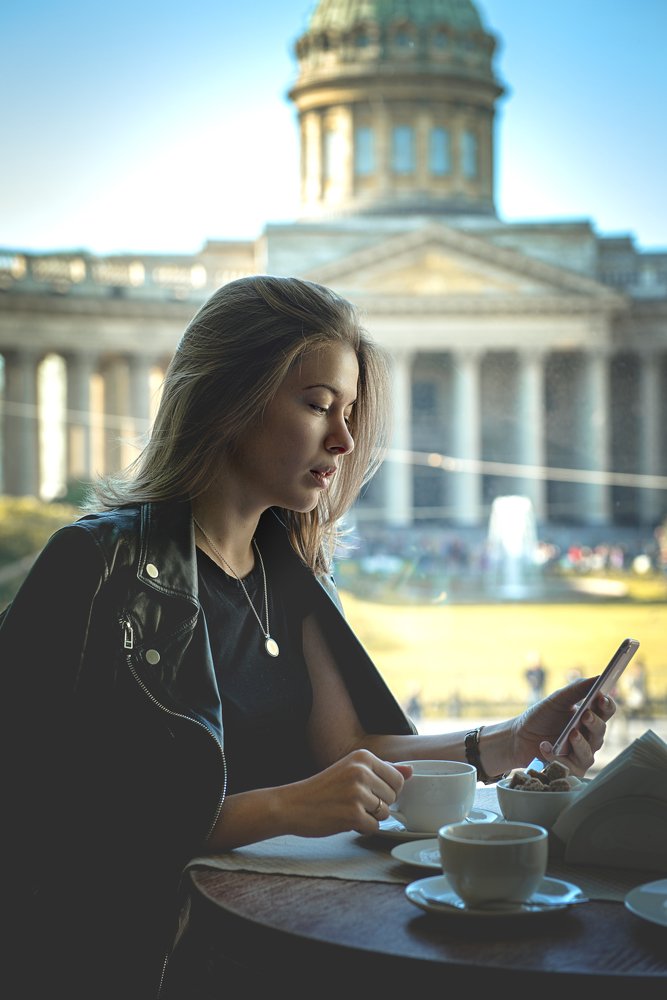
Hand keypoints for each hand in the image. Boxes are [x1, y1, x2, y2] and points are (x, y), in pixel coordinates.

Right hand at [281, 749, 410, 836]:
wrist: (292, 804)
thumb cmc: (323, 788)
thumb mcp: (351, 770)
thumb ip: (383, 770)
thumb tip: (411, 771)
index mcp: (363, 756)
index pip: (397, 779)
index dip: (384, 790)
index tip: (364, 790)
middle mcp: (361, 771)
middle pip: (393, 797)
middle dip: (377, 804)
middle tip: (352, 801)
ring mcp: (357, 793)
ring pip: (385, 813)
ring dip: (369, 817)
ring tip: (347, 809)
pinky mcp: (352, 815)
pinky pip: (374, 828)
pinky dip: (362, 828)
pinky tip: (344, 820)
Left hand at [510, 677, 616, 776]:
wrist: (519, 737)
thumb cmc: (541, 717)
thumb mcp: (556, 700)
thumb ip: (576, 690)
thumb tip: (597, 677)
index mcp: (590, 717)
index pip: (606, 711)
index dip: (607, 705)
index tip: (601, 697)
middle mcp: (590, 737)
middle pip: (600, 731)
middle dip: (593, 723)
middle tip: (585, 715)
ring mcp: (582, 755)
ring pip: (589, 752)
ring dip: (580, 743)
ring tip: (571, 733)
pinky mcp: (571, 769)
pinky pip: (570, 767)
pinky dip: (558, 757)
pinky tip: (546, 746)